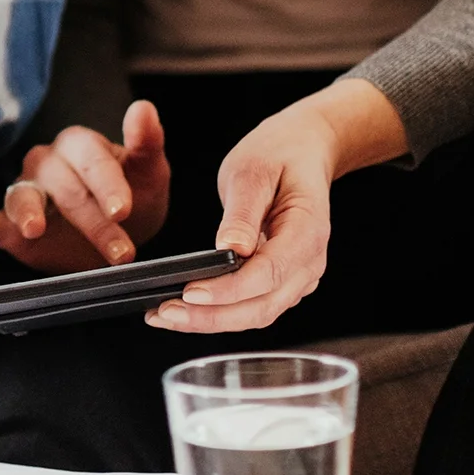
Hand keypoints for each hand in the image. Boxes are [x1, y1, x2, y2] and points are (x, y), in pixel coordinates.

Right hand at [0, 101, 168, 271]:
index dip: (106, 182)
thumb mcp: (150, 172)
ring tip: (34, 231)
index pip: (89, 156)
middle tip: (120, 250)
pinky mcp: (10, 224)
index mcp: (80, 145)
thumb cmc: (136, 196)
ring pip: (24, 198)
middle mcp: (48, 162)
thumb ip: (146, 142)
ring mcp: (27, 191)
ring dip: (31, 215)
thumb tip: (144, 107)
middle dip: (91, 218)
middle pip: (62, 184)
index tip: (123, 209)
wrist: (122, 235)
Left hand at [145, 105, 338, 333]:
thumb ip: (242, 211)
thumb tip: (230, 248)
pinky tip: (186, 310)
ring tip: (165, 316)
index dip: (230, 289)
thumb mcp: (253, 171)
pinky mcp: (282, 281)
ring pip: (257, 314)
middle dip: (212, 317)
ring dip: (212, 322)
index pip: (269, 273)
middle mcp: (309, 262)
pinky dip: (220, 313)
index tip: (192, 292)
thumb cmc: (278, 156)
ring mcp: (298, 276)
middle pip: (262, 306)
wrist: (302, 153)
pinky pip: (252, 306)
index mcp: (308, 231)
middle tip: (166, 314)